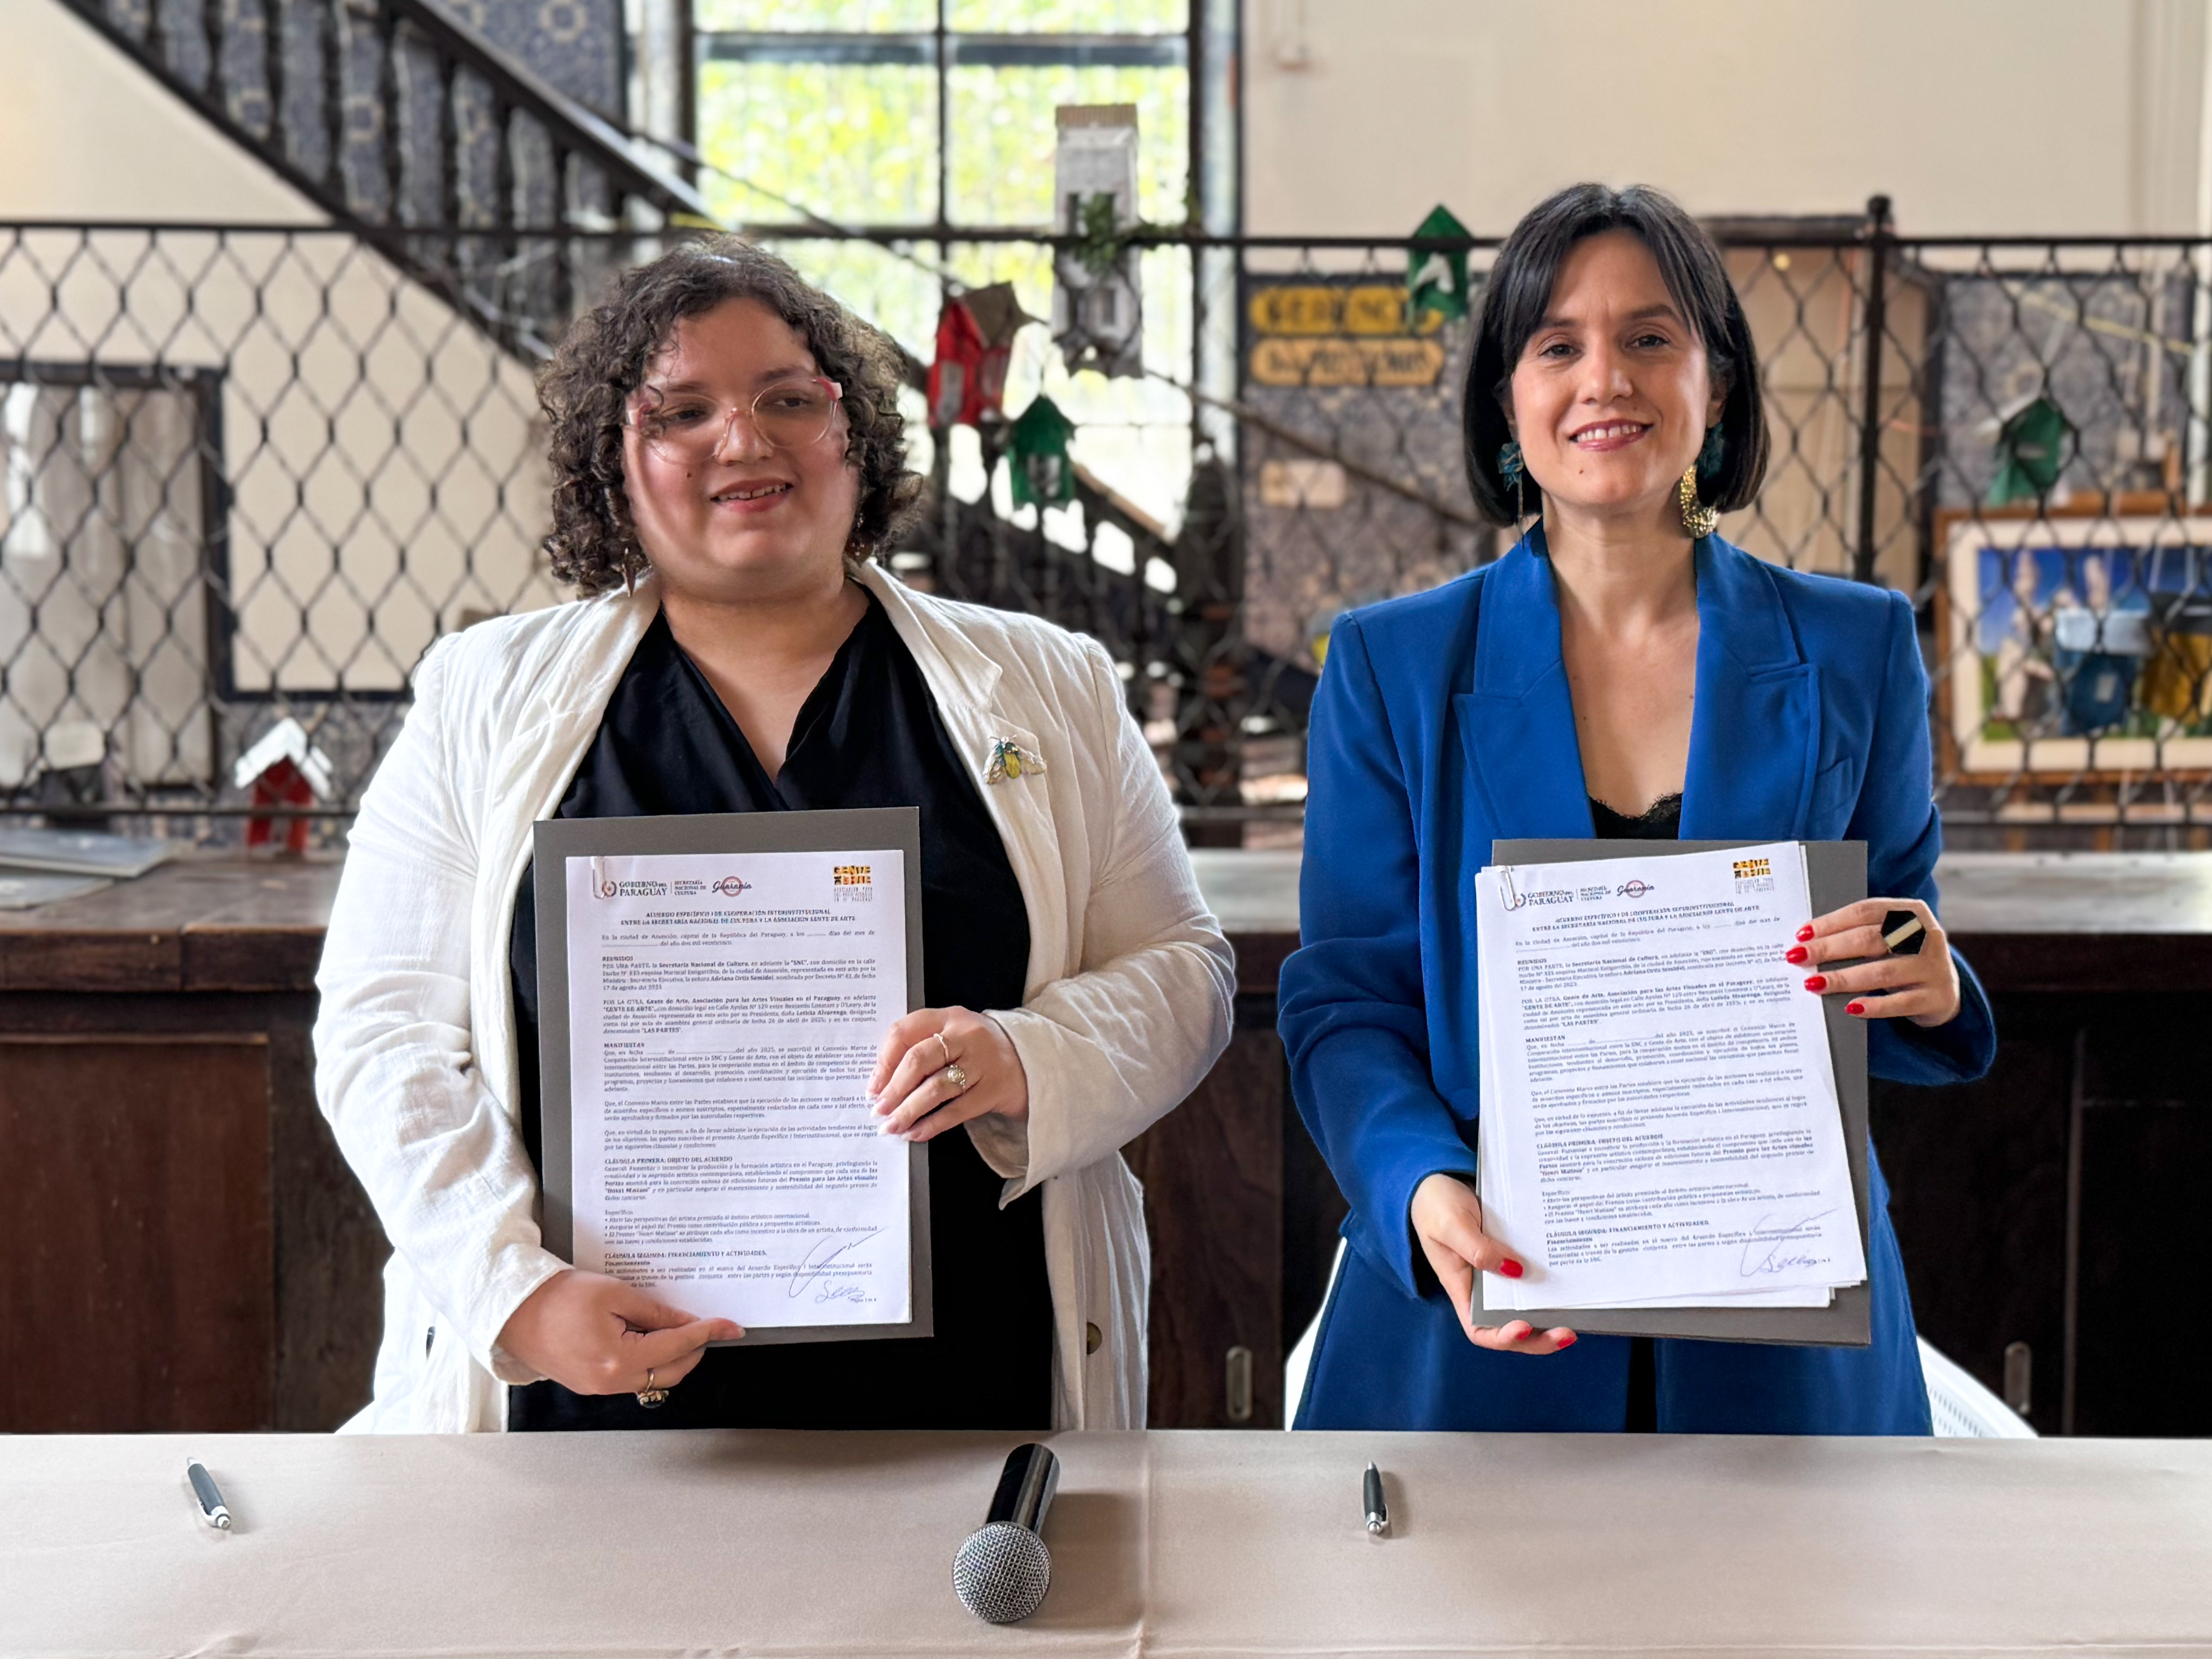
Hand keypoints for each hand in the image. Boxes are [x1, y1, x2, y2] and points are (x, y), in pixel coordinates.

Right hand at [496, 1268, 740, 1395]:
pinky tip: (650, 1337)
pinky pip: (632, 1377)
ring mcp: (599, 1387)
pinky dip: (648, 1359)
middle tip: (707, 1324)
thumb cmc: (555, 1298)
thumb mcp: (614, 1293)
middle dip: (694, 1348)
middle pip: (671, 1371)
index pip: (678, 1347)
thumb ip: (655, 1311)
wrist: (514, 1311)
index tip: (730, 1326)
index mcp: (618, 1359)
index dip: (708, 1333)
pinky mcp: (590, 1384)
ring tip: (677, 1327)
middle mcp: (610, 1381)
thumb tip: (684, 1322)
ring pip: (653, 1377)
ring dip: (671, 1355)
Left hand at [867, 1005, 1029, 1142]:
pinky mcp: (994, 1089)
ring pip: (936, 1088)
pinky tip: (916, 1133)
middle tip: (879, 1109)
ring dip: (909, 1110)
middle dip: (893, 1089)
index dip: (883, 1062)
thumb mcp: (951, 1036)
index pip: (905, 1032)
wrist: (1029, 1061)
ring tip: (892, 1125)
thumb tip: (880, 1084)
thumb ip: (920, 1048)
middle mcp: (965, 1035)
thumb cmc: (977, 1051)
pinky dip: (932, 1124)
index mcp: (948, 1017)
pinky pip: (956, 1110)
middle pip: (919, 1060)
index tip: (872, 1086)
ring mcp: (982, 1062)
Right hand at [1409, 1173, 1576, 1354]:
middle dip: (1538, 1338)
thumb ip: (1478, 1250)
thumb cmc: (1435, 1205)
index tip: (1523, 1327)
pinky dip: (1551, 1286)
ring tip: (1576, 1318)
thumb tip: (1516, 1271)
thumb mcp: (1451, 1225)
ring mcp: (1499, 1273)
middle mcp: (1482, 1288)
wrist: (1439, 1180)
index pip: (1479, 1329)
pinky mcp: (1511, 1255)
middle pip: (1510, 1327)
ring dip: (1550, 1317)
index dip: (1502, 1337)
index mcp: (1461, 1287)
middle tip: (1566, 1333)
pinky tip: (1569, 1281)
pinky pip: (1532, 1277)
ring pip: (1526, 1307)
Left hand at [1790, 897, 1960, 1027]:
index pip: (1866, 911)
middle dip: (1829, 948)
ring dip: (1844, 978)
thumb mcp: (1890, 938)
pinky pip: (1901, 1002)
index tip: (1801, 934)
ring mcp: (1934, 967)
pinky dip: (1874, 1005)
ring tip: (1814, 983)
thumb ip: (1859, 934)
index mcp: (1911, 911)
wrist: (1945, 991)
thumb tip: (1807, 942)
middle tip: (1798, 957)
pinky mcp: (1937, 997)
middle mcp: (1927, 935)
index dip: (1832, 922)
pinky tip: (1851, 1007)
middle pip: (1870, 939)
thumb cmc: (1903, 958)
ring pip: (1882, 971)